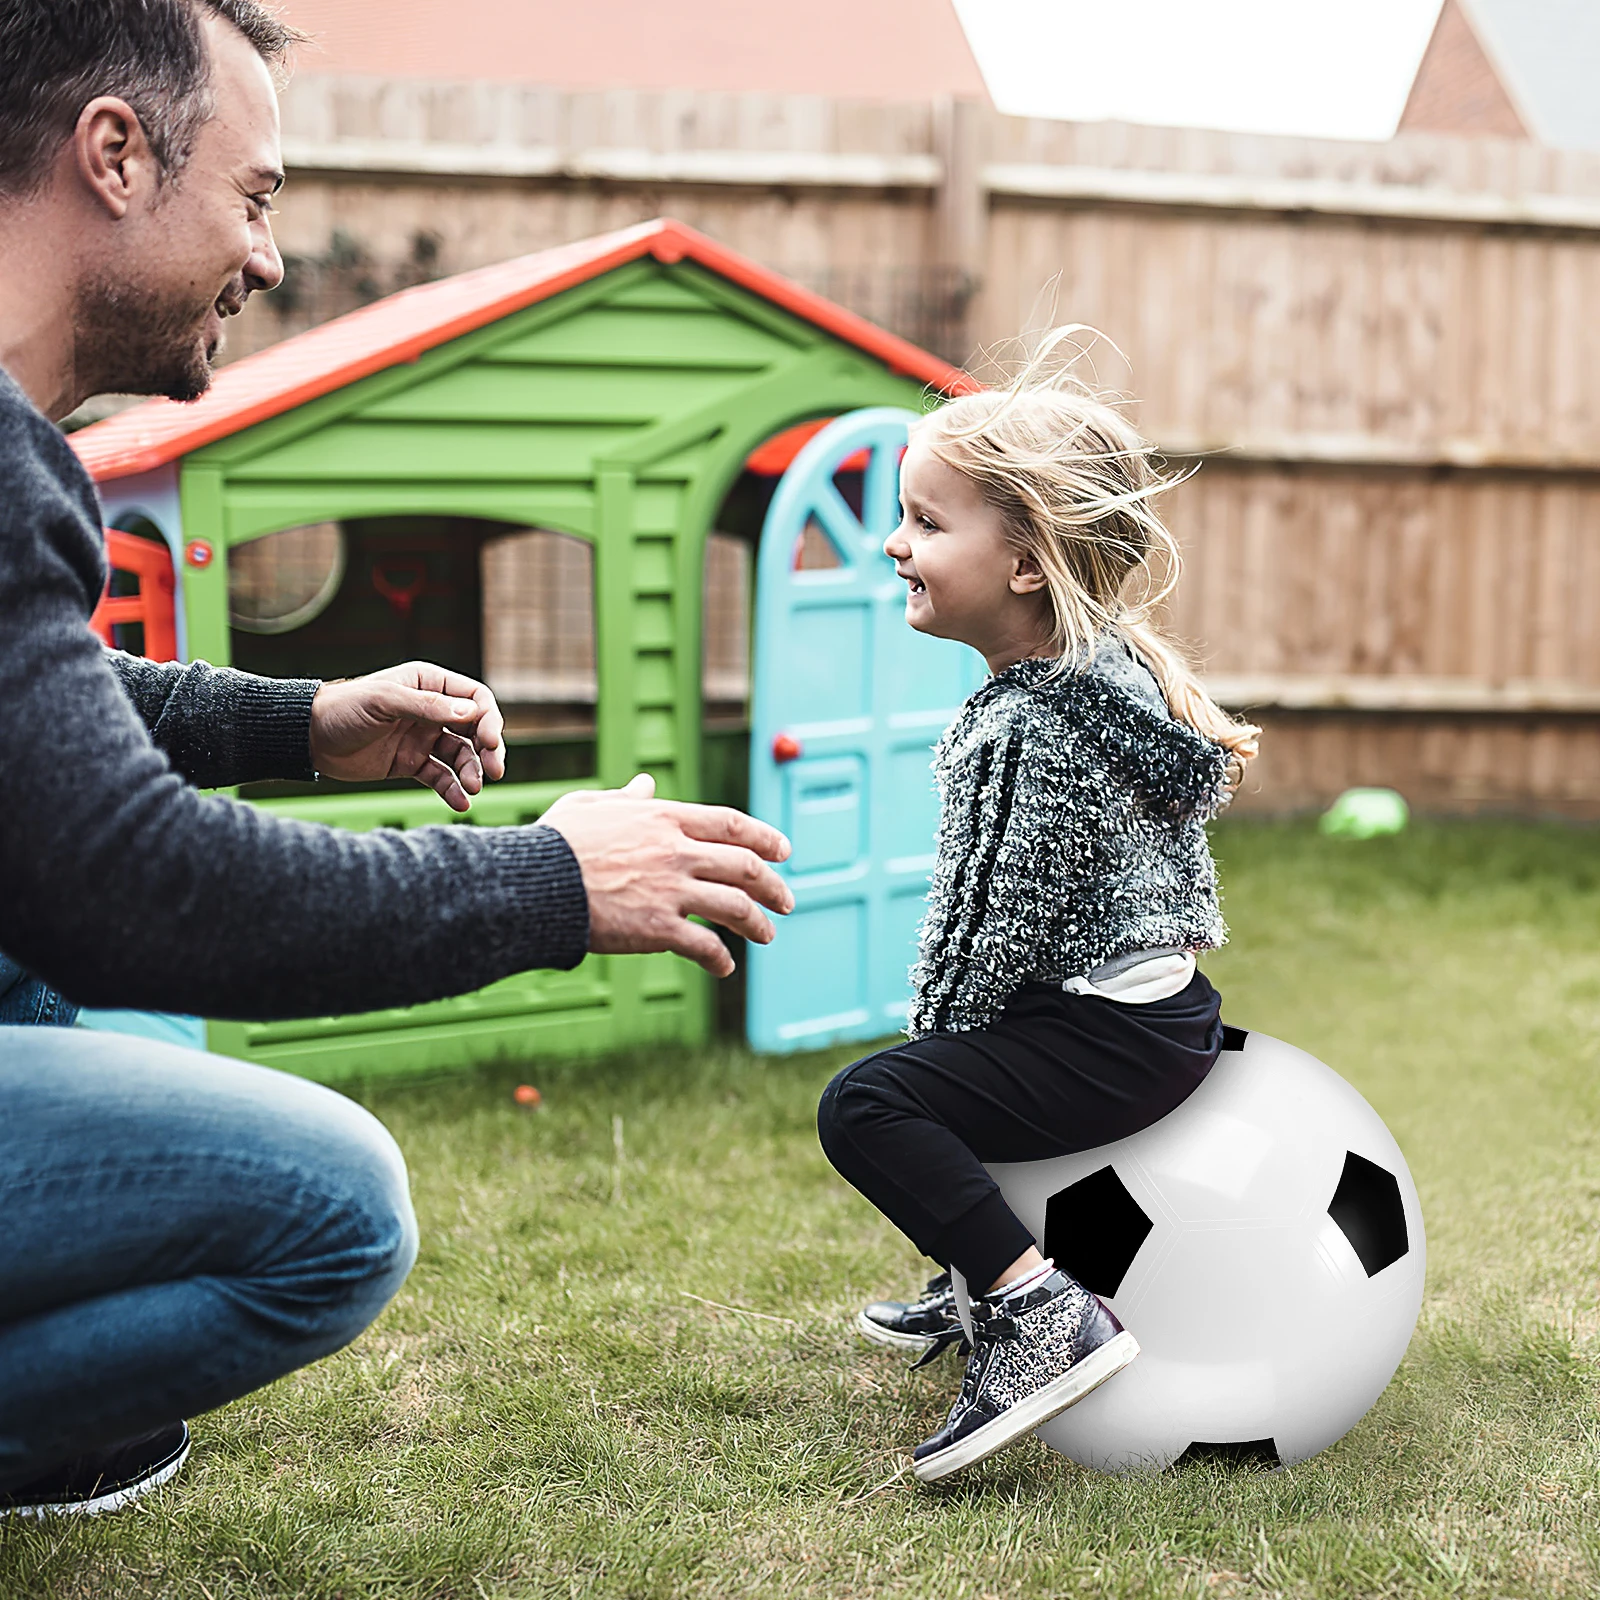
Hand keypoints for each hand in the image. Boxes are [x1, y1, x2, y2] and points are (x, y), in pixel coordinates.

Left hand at [309, 662, 505, 812]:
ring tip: (474, 789)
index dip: (487, 720)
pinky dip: (452, 789)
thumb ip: (428, 707)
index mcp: (429, 684)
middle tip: (495, 772)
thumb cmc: (343, 709)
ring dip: (471, 772)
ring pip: (461, 756)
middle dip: (488, 751)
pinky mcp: (411, 763)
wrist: (308, 737)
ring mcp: (423, 738)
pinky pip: (440, 777)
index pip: (475, 699)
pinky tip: (460, 802)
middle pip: (475, 730)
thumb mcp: (384, 702)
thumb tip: (472, 714)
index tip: (487, 742)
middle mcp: (431, 710)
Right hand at [541, 774, 793, 976]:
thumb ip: (626, 799)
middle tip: (786, 900)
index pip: (731, 824)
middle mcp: (677, 851)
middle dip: (773, 885)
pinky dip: (720, 958)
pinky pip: (705, 946)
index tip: (784, 850)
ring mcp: (671, 890)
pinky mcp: (659, 928)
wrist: (533, 884)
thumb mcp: (591, 806)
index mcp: (665, 818)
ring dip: (758, 924)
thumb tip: (646, 785)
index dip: (764, 837)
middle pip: (745, 866)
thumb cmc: (555, 844)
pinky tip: (724, 968)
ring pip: (735, 907)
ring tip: (767, 936)